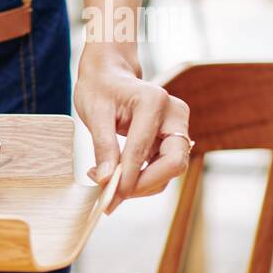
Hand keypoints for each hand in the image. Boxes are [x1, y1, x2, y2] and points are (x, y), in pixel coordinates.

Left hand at [74, 52, 190, 213]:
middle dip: (143, 184)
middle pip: (173, 163)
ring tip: (106, 183)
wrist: (109, 76)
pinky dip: (141, 178)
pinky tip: (115, 177)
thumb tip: (106, 180)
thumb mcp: (94, 114)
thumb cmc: (100, 89)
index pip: (146, 148)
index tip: (110, 195)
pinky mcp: (172, 139)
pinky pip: (162, 167)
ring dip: (140, 184)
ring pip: (169, 170)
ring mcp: (177, 127)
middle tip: (112, 196)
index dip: (129, 176)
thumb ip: (102, 146)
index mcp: (155, 101)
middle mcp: (174, 114)